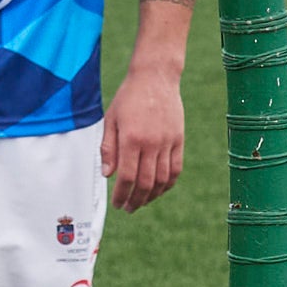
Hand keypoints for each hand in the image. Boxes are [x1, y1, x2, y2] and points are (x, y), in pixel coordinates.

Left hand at [101, 59, 186, 209]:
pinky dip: (168, 184)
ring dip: (152, 196)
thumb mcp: (111, 120)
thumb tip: (108, 175)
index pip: (126, 176)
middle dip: (136, 200)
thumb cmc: (129, 98)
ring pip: (163, 179)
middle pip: (145, 183)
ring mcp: (167, 142)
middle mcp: (151, 143)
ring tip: (142, 202)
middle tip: (128, 208)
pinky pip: (176, 169)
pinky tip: (159, 190)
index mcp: (131, 138)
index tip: (117, 204)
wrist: (155, 77)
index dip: (121, 195)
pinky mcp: (179, 140)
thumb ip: (108, 148)